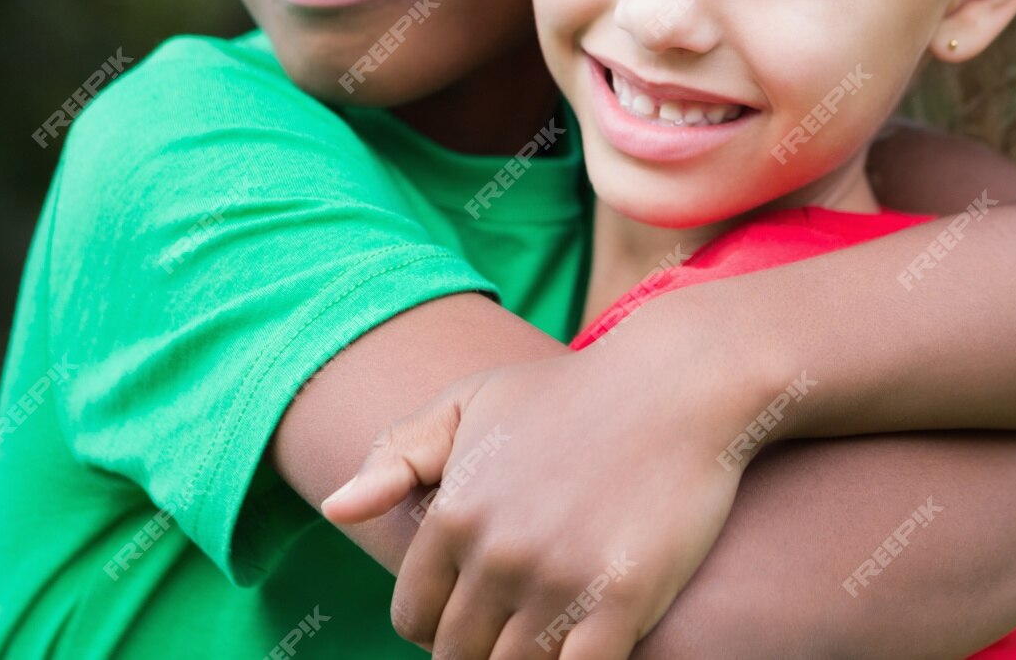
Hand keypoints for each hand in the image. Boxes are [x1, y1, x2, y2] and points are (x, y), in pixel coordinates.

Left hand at [322, 303, 772, 659]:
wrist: (679, 383)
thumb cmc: (574, 391)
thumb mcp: (476, 401)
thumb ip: (401, 454)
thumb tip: (336, 508)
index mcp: (454, 513)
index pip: (414, 618)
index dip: (438, 625)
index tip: (473, 614)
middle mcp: (497, 553)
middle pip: (459, 655)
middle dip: (480, 650)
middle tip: (515, 627)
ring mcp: (558, 579)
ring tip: (548, 634)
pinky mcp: (622, 599)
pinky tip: (587, 646)